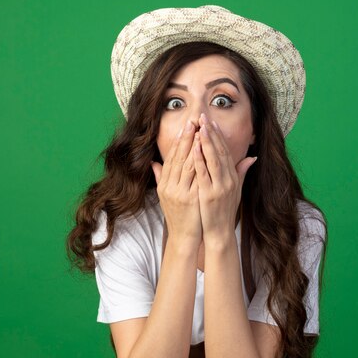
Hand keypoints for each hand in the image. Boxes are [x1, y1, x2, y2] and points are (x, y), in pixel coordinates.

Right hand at [151, 120, 202, 245]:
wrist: (183, 237)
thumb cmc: (178, 216)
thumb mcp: (165, 196)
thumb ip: (160, 177)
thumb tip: (153, 162)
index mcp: (164, 184)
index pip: (171, 158)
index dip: (179, 141)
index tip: (185, 126)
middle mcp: (169, 186)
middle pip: (178, 157)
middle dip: (186, 138)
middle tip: (193, 121)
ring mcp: (179, 192)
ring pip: (186, 164)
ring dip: (193, 146)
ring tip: (200, 130)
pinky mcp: (190, 198)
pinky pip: (195, 177)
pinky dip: (199, 162)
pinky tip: (203, 151)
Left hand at [192, 114, 256, 243]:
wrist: (220, 232)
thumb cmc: (226, 211)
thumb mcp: (237, 190)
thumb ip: (242, 172)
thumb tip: (253, 157)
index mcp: (233, 178)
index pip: (226, 152)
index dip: (219, 136)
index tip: (212, 122)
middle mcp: (229, 180)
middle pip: (220, 152)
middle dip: (212, 134)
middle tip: (204, 117)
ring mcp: (220, 187)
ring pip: (213, 160)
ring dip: (206, 142)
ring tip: (199, 127)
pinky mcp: (209, 195)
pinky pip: (204, 174)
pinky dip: (199, 160)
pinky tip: (194, 148)